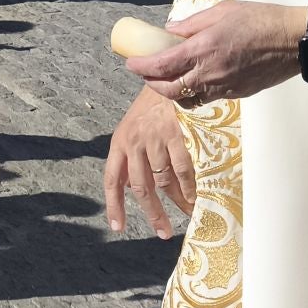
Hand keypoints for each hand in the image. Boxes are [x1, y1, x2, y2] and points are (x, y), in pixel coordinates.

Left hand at [103, 88, 194, 238]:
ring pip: (164, 181)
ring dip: (178, 201)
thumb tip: (142, 188)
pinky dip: (190, 188)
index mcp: (120, 141)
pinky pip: (183, 170)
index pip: (112, 179)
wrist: (171, 75)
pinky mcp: (175, 134)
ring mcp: (154, 138)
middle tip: (163, 232)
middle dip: (152, 213)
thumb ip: (136, 156)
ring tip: (188, 212)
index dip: (114, 204)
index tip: (117, 226)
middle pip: (140, 187)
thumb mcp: (136, 127)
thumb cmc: (154, 104)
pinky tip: (195, 198)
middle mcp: (133, 141)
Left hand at [125, 2, 306, 107]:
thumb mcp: (220, 11)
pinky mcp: (237, 93)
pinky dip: (194, 92)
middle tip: (145, 73)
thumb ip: (191, 24)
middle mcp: (210, 73)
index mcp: (202, 49)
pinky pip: (207, 98)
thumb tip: (170, 31)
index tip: (130, 62)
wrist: (294, 41)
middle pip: (169, 90)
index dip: (141, 67)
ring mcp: (224, 87)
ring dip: (172, 91)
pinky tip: (195, 79)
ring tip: (167, 78)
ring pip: (188, 99)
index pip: (161, 65)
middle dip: (151, 83)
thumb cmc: (259, 19)